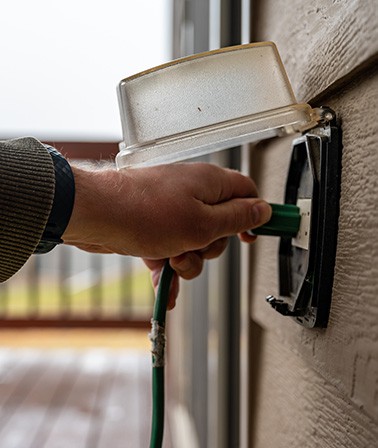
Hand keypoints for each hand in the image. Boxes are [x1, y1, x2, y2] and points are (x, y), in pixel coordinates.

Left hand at [63, 162, 271, 304]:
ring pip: (194, 242)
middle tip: (196, 247)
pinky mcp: (152, 226)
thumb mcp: (204, 224)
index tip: (253, 237)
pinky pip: (170, 249)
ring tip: (171, 261)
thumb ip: (238, 219)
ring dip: (187, 260)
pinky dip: (167, 268)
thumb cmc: (146, 213)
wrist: (96, 215)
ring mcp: (170, 210)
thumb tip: (263, 211)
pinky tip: (163, 287)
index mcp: (210, 184)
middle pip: (220, 225)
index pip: (246, 193)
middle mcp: (191, 193)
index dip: (254, 215)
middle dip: (210, 246)